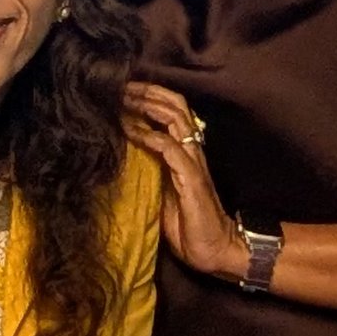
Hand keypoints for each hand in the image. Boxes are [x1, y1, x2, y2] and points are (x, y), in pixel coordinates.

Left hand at [121, 83, 244, 282]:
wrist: (215, 250)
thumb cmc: (188, 226)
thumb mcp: (161, 193)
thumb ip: (149, 171)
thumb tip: (121, 156)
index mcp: (185, 152)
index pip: (171, 111)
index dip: (149, 96)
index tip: (122, 90)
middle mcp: (191, 151)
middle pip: (175, 105)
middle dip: (147, 91)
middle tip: (121, 85)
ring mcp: (193, 162)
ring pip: (175, 118)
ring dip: (148, 105)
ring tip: (125, 99)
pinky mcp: (191, 178)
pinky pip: (170, 149)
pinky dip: (149, 136)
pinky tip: (131, 131)